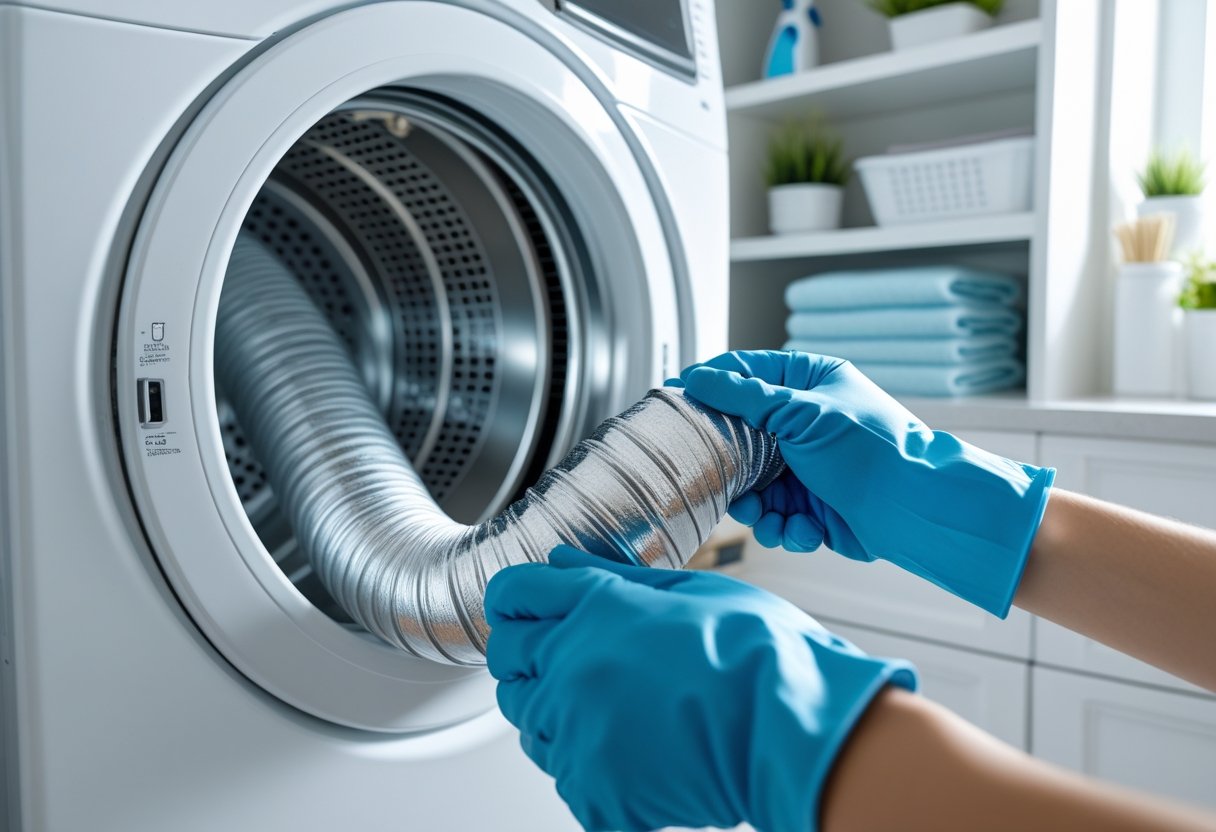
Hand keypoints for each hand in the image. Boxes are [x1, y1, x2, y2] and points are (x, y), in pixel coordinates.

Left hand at [484, 545, 915, 831]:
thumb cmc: (761, 655)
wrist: (795, 728)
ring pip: (529, 723)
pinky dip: (593, 771)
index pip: (514, 592)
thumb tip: (564, 563)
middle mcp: (573, 664)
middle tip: (575, 664)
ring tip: (618, 712)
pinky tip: (636, 755)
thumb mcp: (690, 590)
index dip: (516, 599)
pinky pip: (566, 779)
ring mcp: (578, 730)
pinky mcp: (595, 789)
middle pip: (507, 659)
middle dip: (528, 658)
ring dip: (558, 715)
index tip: (522, 608)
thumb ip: (615, 578)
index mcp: (596, 606)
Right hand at [680, 350, 1054, 616]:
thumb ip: (746, 398)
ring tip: (773, 517)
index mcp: (810, 383)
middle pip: (742, 439)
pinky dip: (786, 530)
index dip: (712, 387)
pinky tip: (806, 530)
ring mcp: (810, 468)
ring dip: (759, 510)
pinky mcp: (815, 509)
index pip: (747, 374)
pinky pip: (778, 519)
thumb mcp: (802, 413)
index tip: (679, 398)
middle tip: (722, 481)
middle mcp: (808, 423)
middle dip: (732, 468)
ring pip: (754, 487)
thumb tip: (700, 377)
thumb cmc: (875, 453)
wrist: (918, 512)